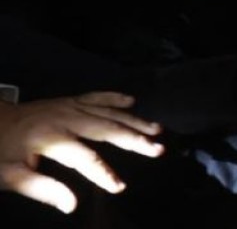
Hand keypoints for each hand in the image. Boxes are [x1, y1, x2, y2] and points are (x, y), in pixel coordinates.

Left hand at [0, 93, 163, 213]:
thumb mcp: (9, 175)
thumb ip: (42, 189)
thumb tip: (71, 205)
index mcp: (50, 138)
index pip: (85, 158)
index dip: (103, 173)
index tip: (120, 187)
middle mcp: (66, 118)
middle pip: (107, 129)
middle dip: (134, 140)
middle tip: (157, 149)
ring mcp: (69, 106)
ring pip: (108, 112)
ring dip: (134, 121)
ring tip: (156, 129)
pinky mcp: (68, 101)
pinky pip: (97, 96)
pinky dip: (115, 97)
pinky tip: (132, 101)